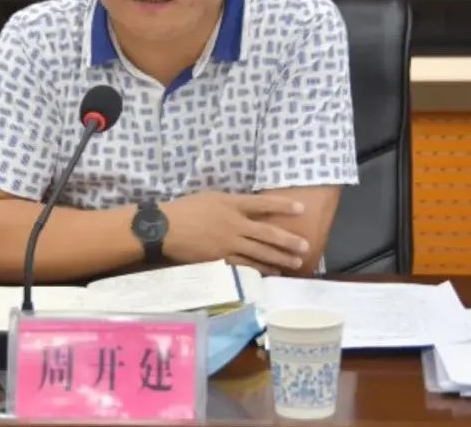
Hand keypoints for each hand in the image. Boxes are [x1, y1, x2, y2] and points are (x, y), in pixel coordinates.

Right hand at [159, 192, 309, 274]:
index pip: (263, 204)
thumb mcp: (212, 197)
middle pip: (267, 233)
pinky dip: (261, 269)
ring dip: (280, 258)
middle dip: (288, 240)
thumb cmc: (186, 209)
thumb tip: (252, 208)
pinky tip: (273, 273)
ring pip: (260, 252)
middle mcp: (235, 224)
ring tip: (296, 263)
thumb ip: (233, 203)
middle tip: (306, 246)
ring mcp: (229, 244)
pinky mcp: (221, 259)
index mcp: (232, 204)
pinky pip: (246, 265)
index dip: (283, 206)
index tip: (301, 208)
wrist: (165, 228)